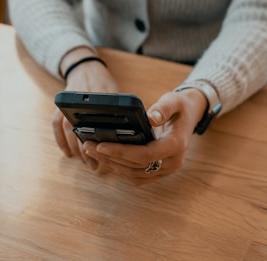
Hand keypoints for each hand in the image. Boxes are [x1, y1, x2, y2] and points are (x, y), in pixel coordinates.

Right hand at [52, 48, 119, 166]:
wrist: (85, 68)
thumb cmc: (104, 82)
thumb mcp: (117, 92)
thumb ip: (121, 109)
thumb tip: (133, 133)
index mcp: (97, 98)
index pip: (97, 122)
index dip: (100, 141)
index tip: (104, 155)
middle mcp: (80, 101)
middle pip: (80, 129)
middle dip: (86, 150)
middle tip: (94, 165)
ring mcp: (68, 104)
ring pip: (67, 130)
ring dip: (75, 149)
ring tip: (85, 162)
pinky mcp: (60, 106)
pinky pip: (56, 125)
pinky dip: (60, 140)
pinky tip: (67, 153)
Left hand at [82, 89, 206, 184]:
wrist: (189, 117)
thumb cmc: (180, 107)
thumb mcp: (174, 101)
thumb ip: (163, 108)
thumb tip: (151, 118)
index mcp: (176, 145)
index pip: (145, 154)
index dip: (122, 151)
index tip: (100, 145)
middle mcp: (172, 162)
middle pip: (136, 166)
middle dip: (110, 158)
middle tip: (88, 146)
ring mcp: (166, 169)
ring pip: (134, 175)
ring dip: (112, 165)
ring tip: (92, 152)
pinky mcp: (159, 171)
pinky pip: (137, 177)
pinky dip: (121, 170)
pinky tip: (107, 160)